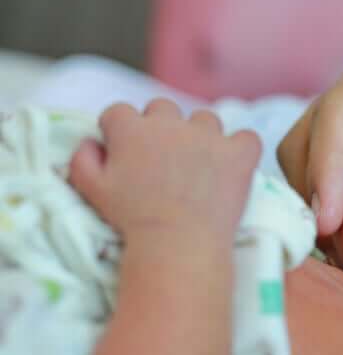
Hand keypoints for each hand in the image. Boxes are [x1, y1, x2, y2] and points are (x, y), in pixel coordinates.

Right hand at [69, 99, 261, 243]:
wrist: (178, 244)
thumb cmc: (131, 220)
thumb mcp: (91, 190)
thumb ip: (82, 158)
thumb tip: (92, 141)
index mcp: (131, 128)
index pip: (120, 112)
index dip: (120, 132)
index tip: (127, 155)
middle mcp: (170, 123)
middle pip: (163, 109)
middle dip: (160, 129)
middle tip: (164, 163)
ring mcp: (208, 136)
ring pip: (205, 120)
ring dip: (201, 136)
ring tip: (199, 168)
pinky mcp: (239, 154)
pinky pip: (247, 137)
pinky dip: (242, 149)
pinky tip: (234, 167)